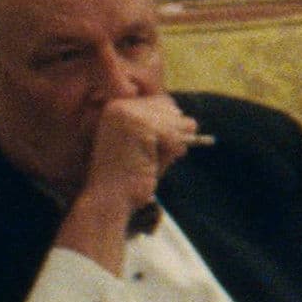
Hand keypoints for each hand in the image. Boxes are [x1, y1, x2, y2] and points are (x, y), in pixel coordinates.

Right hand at [78, 93, 201, 214]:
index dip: (169, 126)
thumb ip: (168, 131)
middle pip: (172, 108)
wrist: (110, 198)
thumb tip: (192, 122)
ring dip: (174, 144)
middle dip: (174, 134)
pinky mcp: (138, 126)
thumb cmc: (131, 176)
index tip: (153, 146)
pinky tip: (153, 163)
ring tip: (150, 160)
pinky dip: (173, 151)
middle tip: (151, 155)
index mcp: (117, 107)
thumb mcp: (151, 147)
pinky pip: (175, 135)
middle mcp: (120, 105)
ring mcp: (128, 114)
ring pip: (177, 121)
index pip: (163, 103)